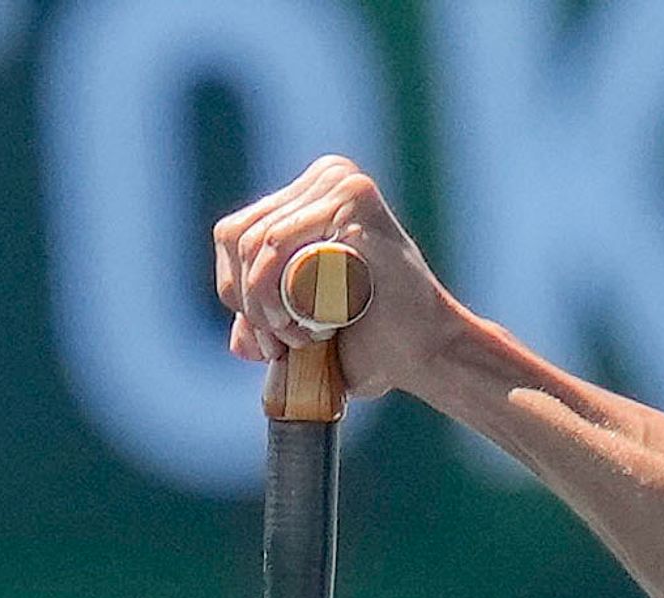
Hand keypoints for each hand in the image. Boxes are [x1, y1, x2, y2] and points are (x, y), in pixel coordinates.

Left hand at [212, 156, 463, 401]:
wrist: (429, 355)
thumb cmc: (377, 347)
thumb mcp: (305, 335)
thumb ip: (270, 330)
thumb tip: (238, 342)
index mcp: (312, 194)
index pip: (235, 233)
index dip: (234, 291)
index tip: (268, 341)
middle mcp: (327, 177)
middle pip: (238, 236)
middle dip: (247, 303)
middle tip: (280, 347)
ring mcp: (341, 184)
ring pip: (255, 242)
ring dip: (261, 304)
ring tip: (298, 339)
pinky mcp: (353, 202)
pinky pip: (277, 241)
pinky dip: (271, 290)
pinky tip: (303, 325)